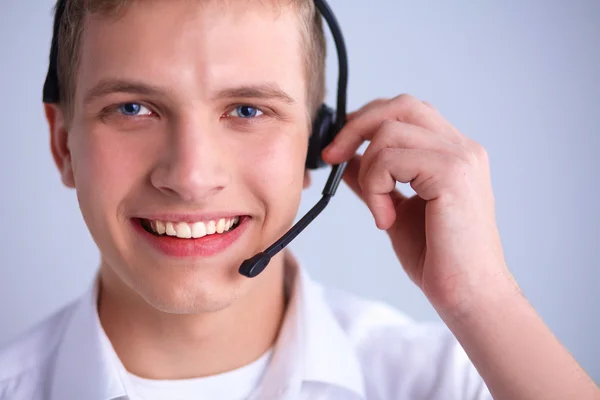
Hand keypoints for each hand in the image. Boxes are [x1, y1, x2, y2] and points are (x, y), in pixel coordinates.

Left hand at [323, 94, 516, 314]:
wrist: (468, 296)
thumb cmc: (438, 258)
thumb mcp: (395, 210)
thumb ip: (375, 180)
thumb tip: (347, 160)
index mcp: (453, 152)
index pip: (406, 111)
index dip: (366, 121)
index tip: (338, 149)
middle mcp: (462, 147)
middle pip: (399, 106)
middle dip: (355, 126)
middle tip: (332, 156)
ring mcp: (460, 157)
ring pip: (388, 132)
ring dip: (369, 172)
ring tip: (381, 210)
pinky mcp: (452, 173)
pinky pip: (390, 159)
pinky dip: (376, 188)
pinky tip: (387, 219)